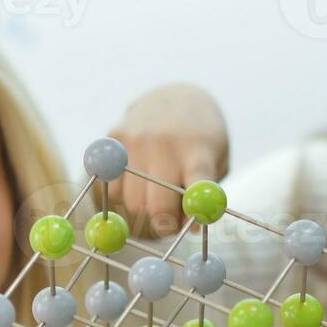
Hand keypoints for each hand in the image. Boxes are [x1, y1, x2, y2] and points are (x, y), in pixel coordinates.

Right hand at [108, 82, 228, 237]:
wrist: (177, 98)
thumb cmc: (201, 142)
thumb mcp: (215, 163)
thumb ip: (201, 195)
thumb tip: (187, 228)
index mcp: (197, 150)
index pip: (198, 186)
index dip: (192, 214)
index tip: (189, 227)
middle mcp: (164, 143)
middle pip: (156, 205)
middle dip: (164, 224)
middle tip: (170, 225)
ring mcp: (135, 140)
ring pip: (130, 201)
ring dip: (142, 210)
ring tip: (156, 197)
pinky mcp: (113, 138)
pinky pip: (111, 186)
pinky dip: (122, 195)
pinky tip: (136, 184)